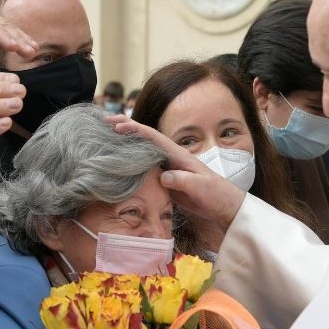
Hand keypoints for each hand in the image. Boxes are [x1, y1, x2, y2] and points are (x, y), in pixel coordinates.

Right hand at [107, 115, 245, 232]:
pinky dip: (130, 163)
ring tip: (104, 137)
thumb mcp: (202, 188)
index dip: (135, 130)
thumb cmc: (217, 195)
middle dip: (125, 128)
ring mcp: (167, 169)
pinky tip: (119, 163)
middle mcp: (171, 158)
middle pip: (144, 139)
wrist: (225, 207)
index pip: (154, 137)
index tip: (118, 126)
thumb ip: (185, 181)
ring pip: (141, 153)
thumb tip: (165, 176)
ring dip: (124, 144)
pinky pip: (144, 169)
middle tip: (103, 121)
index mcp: (179, 155)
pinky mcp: (165, 182)